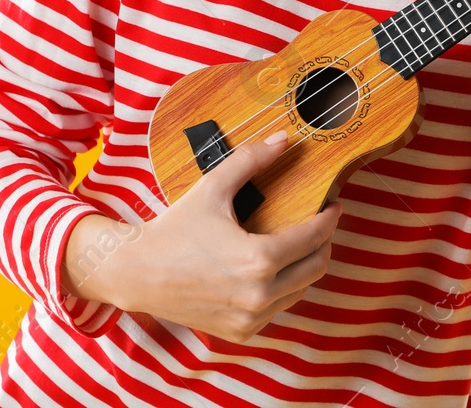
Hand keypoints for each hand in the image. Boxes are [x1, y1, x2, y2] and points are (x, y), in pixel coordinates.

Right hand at [62, 130, 340, 342]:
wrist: (137, 274)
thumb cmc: (175, 229)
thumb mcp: (213, 187)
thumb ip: (251, 160)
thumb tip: (285, 140)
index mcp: (258, 260)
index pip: (314, 238)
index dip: (329, 218)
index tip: (333, 205)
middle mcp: (259, 295)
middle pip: (316, 267)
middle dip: (324, 242)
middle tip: (320, 223)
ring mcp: (250, 319)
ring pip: (300, 290)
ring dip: (305, 266)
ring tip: (298, 243)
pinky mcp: (241, 332)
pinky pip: (278, 308)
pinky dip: (283, 289)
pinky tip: (274, 268)